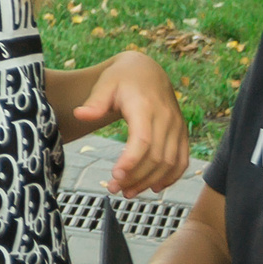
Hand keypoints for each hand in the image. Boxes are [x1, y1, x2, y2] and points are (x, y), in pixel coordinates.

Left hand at [70, 50, 189, 195]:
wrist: (148, 71)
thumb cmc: (123, 78)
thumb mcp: (105, 84)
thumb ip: (94, 102)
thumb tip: (80, 114)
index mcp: (145, 106)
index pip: (143, 139)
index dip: (131, 161)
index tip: (116, 175)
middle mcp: (165, 118)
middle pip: (156, 156)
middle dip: (135, 177)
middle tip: (114, 188)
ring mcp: (176, 126)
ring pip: (169, 162)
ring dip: (150, 181)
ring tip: (128, 192)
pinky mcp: (182, 133)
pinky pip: (182, 160)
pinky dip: (171, 177)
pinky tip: (154, 187)